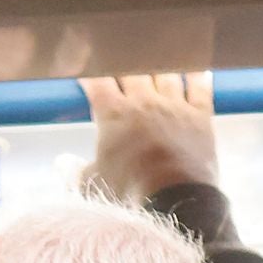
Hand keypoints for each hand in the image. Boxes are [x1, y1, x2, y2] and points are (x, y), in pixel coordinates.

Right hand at [80, 70, 220, 205]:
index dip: (90, 71)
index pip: (97, 80)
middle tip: (118, 61)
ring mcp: (175, 106)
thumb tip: (61, 163)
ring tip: (155, 58)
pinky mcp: (200, 117)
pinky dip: (197, 76)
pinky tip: (197, 68)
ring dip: (159, 65)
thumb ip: (72, 171)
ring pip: (166, 72)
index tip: (84, 65)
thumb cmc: (127, 195)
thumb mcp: (90, 185)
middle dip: (122, 63)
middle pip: (132, 69)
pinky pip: (200, 88)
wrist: (174, 205)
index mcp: (113, 113)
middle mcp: (144, 101)